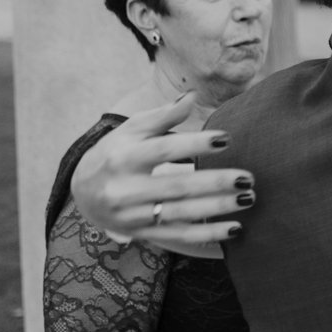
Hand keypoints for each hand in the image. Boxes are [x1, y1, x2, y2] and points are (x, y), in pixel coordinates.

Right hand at [71, 95, 252, 245]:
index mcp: (123, 157)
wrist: (82, 192)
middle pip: (176, 186)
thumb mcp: (132, 130)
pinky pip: (180, 236)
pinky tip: (236, 228)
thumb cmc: (116, 152)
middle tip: (248, 177)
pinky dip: (209, 235)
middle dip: (215, 183)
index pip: (163, 149)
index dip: (195, 144)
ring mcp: (133, 215)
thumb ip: (163, 115)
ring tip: (248, 198)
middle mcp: (125, 189)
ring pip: (181, 214)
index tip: (226, 139)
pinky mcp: (143, 234)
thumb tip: (193, 95)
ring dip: (218, 208)